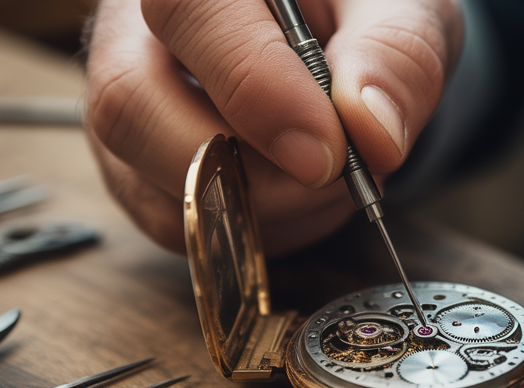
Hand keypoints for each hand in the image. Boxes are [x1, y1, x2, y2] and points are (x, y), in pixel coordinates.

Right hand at [84, 0, 461, 253]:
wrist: (343, 34)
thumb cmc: (357, 8)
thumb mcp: (397, 7)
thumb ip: (396, 53)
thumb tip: (373, 130)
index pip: (188, 15)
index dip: (255, 90)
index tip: (328, 150)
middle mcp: (134, 29)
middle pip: (131, 107)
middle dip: (251, 171)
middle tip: (336, 177)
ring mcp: (126, 101)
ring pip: (152, 181)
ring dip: (263, 209)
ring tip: (333, 179)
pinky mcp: (136, 166)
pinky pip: (174, 222)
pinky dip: (253, 229)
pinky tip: (302, 195)